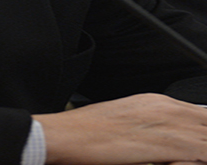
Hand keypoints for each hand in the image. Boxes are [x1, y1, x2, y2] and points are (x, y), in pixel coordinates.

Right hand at [35, 93, 206, 163]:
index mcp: (156, 101)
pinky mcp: (168, 145)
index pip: (199, 115)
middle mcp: (166, 108)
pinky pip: (204, 153)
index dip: (201, 130)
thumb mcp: (124, 119)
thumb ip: (149, 125)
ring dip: (201, 150)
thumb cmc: (86, 131)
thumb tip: (160, 138)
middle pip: (205, 122)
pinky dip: (198, 160)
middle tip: (190, 154)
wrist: (67, 135)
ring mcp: (169, 125)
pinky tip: (178, 162)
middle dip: (203, 140)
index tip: (196, 146)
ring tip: (185, 158)